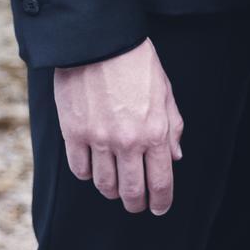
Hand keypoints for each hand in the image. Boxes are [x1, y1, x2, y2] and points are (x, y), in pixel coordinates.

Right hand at [53, 38, 182, 214]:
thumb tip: (175, 156)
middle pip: (131, 191)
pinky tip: (93, 166)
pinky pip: (80, 170)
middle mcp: (128, 142)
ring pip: (105, 185)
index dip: (161, 201)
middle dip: (136, 203)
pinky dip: (88, 174)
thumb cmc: (136, 63)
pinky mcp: (74, 134)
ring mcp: (99, 140)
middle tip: (136, 204)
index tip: (159, 207)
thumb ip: (172, 126)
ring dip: (112, 190)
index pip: (161, 181)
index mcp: (155, 132)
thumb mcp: (165, 92)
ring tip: (115, 185)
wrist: (100, 41)